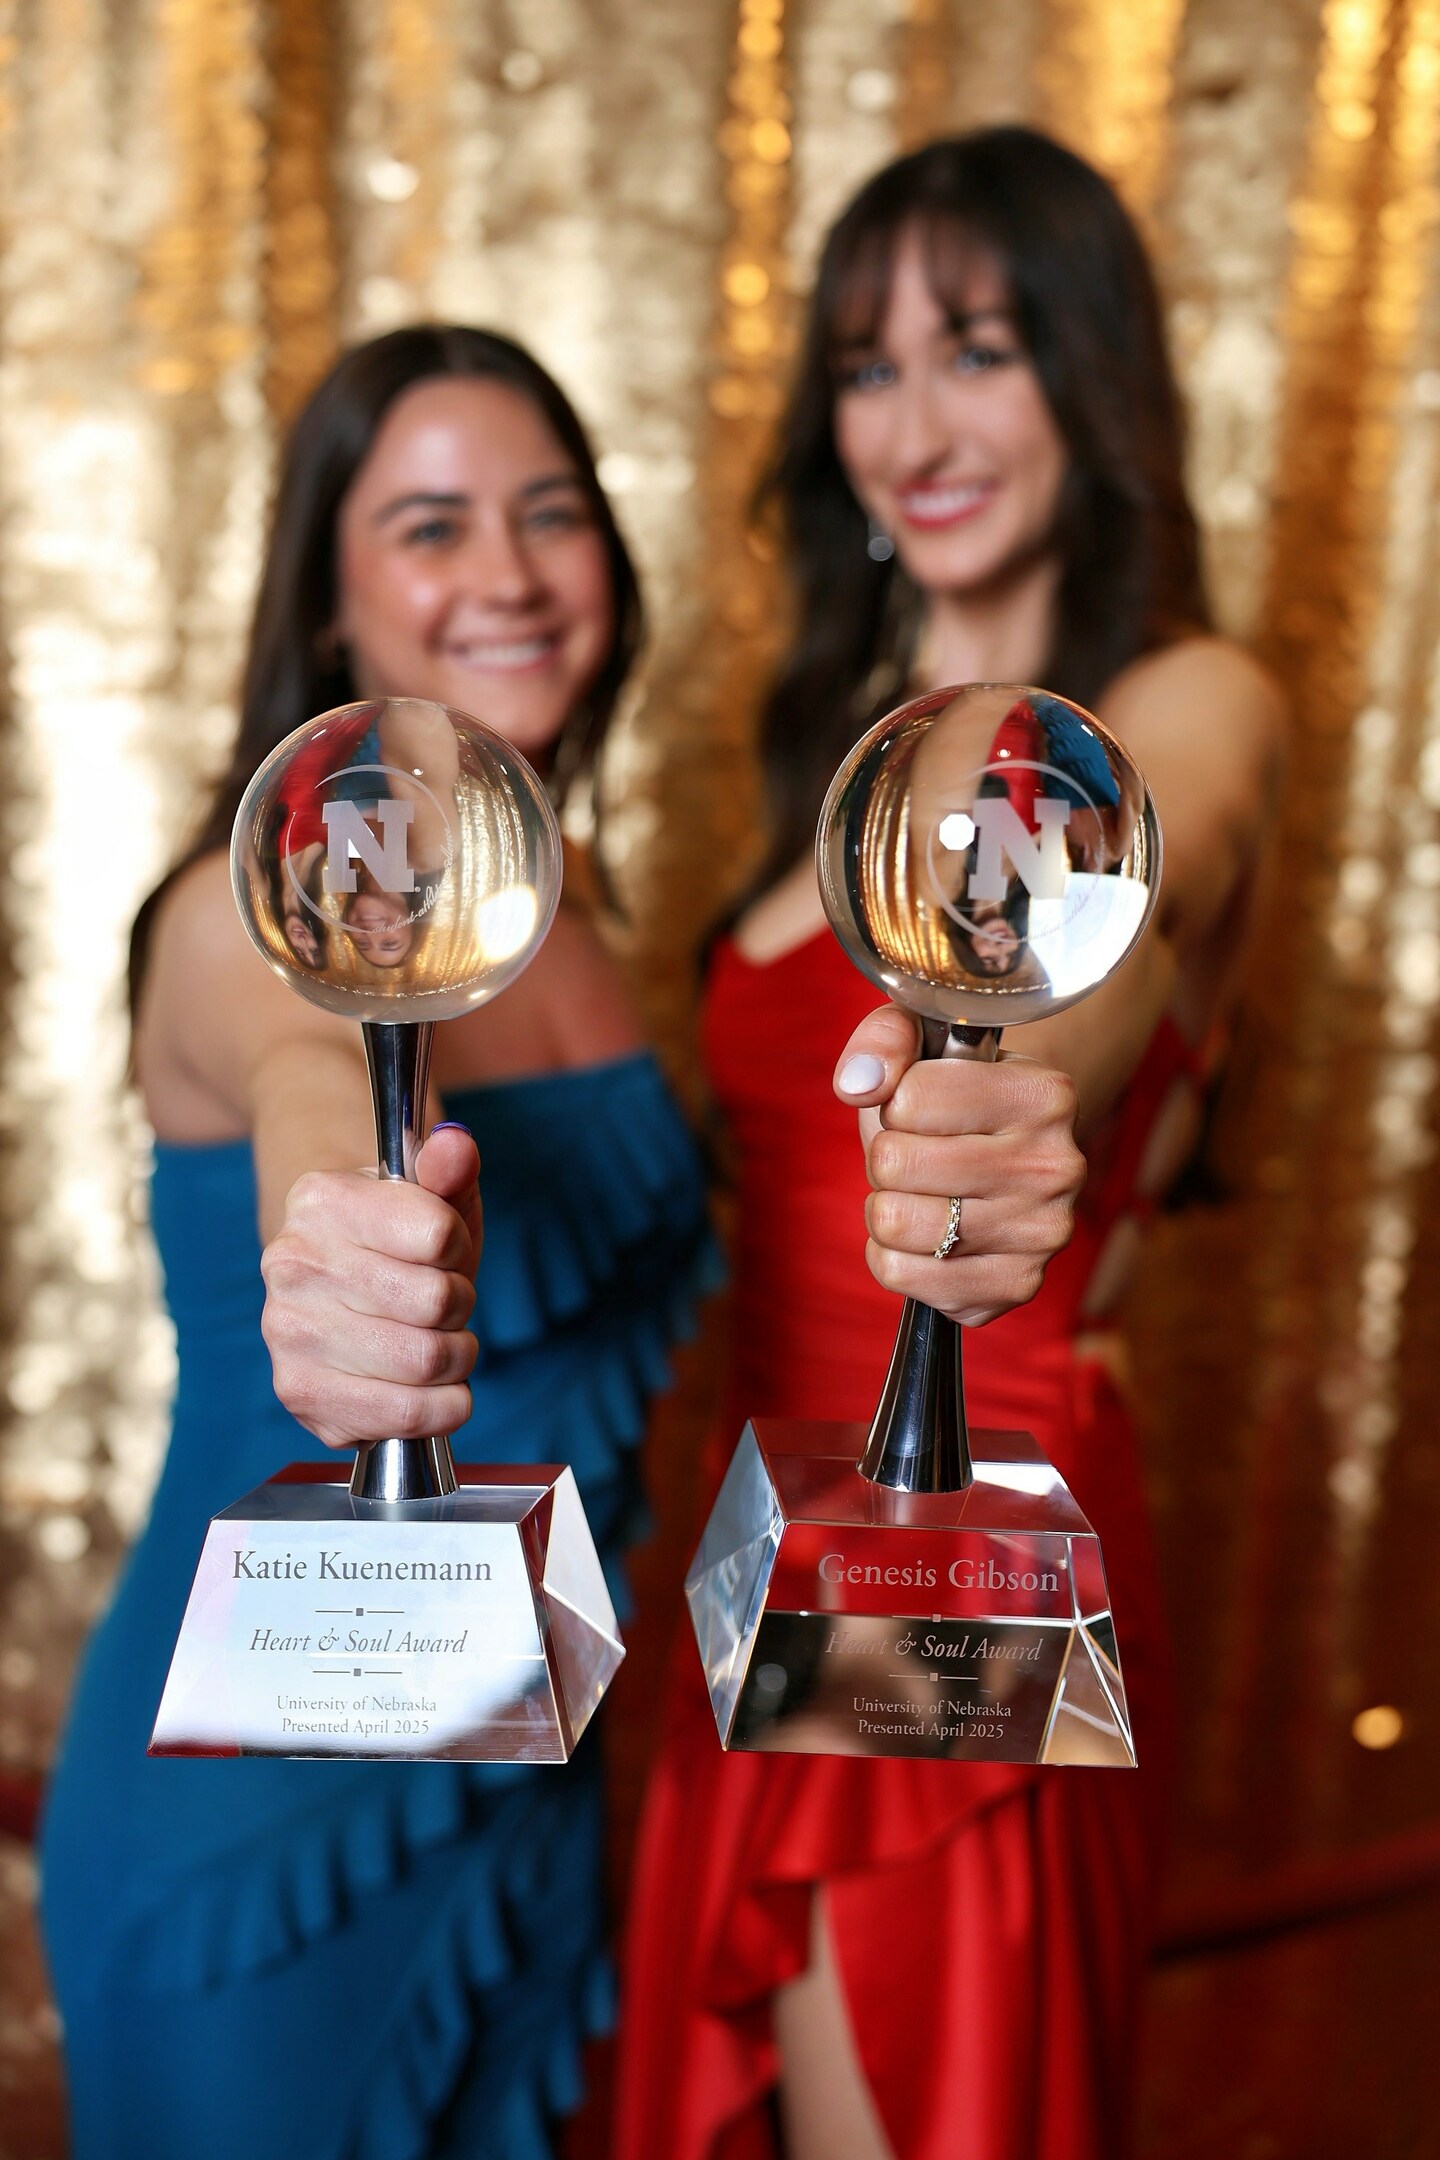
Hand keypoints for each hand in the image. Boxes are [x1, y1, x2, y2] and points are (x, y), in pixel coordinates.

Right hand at [260, 1125, 482, 1448]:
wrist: (340, 1283)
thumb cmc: (398, 1239)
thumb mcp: (432, 1194)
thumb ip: (449, 1165)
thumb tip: (455, 1145)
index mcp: (320, 1200)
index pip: (439, 1234)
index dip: (457, 1245)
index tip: (442, 1247)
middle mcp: (290, 1265)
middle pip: (436, 1302)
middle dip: (459, 1306)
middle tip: (442, 1303)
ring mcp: (288, 1334)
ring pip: (425, 1361)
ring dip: (456, 1357)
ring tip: (437, 1341)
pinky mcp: (301, 1394)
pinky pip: (404, 1417)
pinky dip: (440, 1407)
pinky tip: (430, 1387)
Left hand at [834, 1005, 1082, 1325]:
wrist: (1009, 1160)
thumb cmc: (954, 1099)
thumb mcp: (926, 1046)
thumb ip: (886, 1039)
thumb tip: (857, 1084)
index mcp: (1044, 1094)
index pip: (909, 1098)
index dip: (895, 1102)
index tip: (922, 1106)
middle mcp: (1055, 1167)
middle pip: (895, 1161)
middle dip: (887, 1156)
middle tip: (918, 1156)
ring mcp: (1040, 1235)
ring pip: (893, 1222)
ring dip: (887, 1206)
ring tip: (923, 1193)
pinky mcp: (1013, 1286)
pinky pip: (899, 1274)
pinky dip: (892, 1255)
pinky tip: (927, 1237)